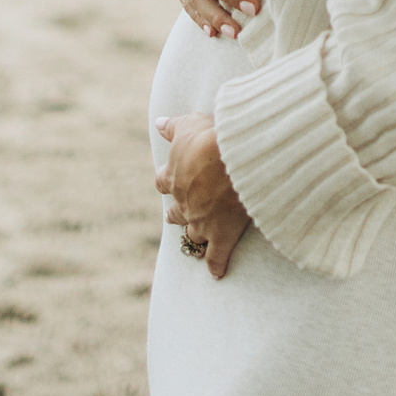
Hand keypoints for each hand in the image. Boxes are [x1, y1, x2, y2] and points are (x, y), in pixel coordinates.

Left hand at [153, 111, 250, 278]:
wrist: (237, 156)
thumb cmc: (212, 136)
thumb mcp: (189, 124)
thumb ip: (172, 127)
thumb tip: (158, 123)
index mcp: (173, 177)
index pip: (163, 182)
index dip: (167, 182)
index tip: (169, 183)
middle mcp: (184, 202)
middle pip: (176, 213)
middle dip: (177, 214)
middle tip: (175, 216)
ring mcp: (202, 221)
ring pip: (194, 234)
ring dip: (196, 235)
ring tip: (198, 238)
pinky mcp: (221, 235)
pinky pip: (216, 257)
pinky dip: (217, 265)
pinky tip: (217, 273)